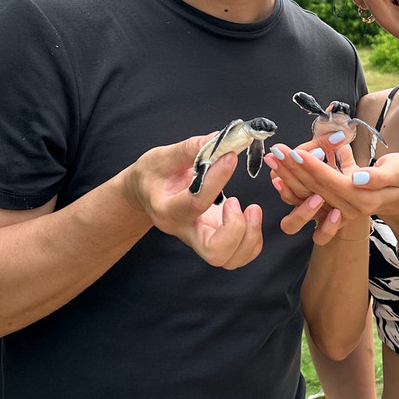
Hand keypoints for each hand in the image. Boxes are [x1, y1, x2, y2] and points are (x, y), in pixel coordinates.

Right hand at [123, 134, 263, 267]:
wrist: (146, 192)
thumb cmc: (153, 174)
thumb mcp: (163, 156)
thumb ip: (191, 149)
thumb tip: (219, 139)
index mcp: (167, 209)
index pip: (195, 203)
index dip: (216, 180)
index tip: (230, 157)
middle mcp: (185, 230)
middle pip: (215, 252)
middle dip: (237, 230)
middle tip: (240, 202)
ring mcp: (200, 238)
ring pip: (229, 259)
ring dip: (249, 237)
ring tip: (251, 209)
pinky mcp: (214, 237)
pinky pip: (239, 254)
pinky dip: (252, 239)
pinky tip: (249, 215)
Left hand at [266, 139, 398, 236]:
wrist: (398, 193)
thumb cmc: (398, 176)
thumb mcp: (397, 170)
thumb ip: (379, 176)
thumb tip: (358, 178)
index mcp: (362, 199)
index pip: (330, 181)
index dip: (311, 166)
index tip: (293, 151)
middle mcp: (346, 211)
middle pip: (313, 189)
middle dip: (292, 169)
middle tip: (276, 151)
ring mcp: (336, 215)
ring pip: (304, 200)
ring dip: (286, 180)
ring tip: (274, 162)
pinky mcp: (329, 215)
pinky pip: (304, 213)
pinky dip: (291, 198)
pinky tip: (279, 182)